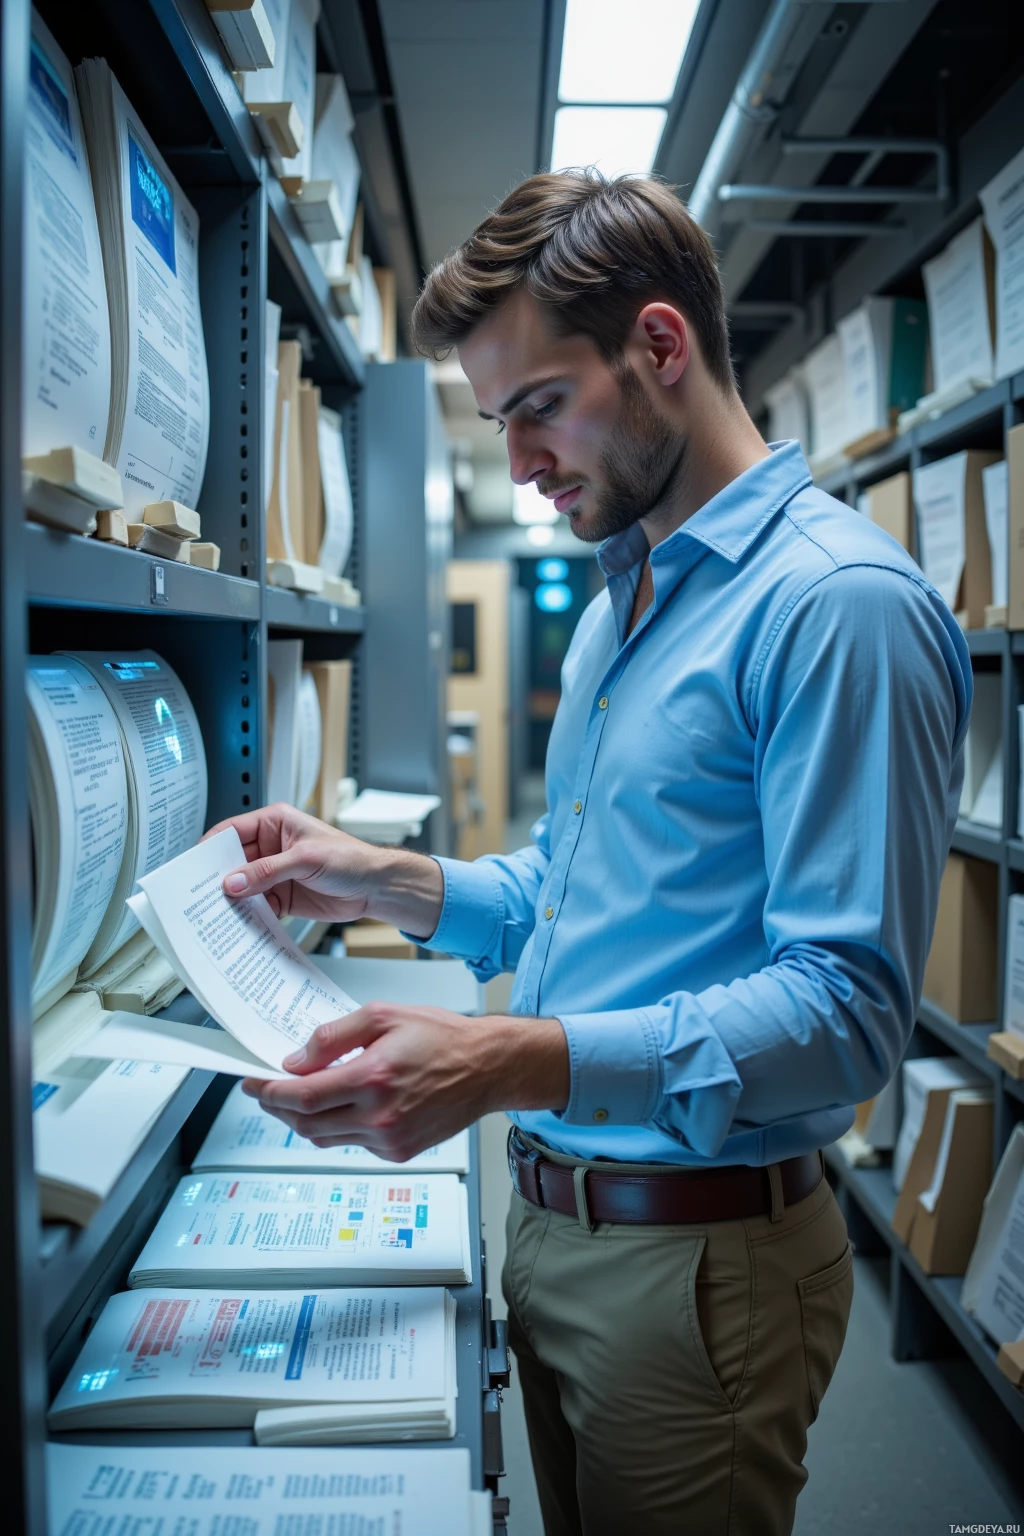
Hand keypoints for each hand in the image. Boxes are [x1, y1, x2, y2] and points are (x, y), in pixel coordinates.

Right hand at [205, 803, 442, 934]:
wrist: (375, 888)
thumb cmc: (350, 859)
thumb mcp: (306, 859)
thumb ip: (267, 871)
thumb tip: (234, 881)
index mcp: (274, 823)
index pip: (232, 831)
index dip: (211, 847)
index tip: (193, 866)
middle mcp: (270, 846)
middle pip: (232, 860)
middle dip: (217, 877)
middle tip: (199, 894)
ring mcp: (274, 873)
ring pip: (242, 885)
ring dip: (231, 898)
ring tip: (213, 912)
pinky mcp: (281, 896)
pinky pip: (256, 905)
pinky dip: (247, 914)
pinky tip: (237, 923)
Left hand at [243, 1003, 570, 1161]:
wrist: (487, 1068)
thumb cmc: (442, 1037)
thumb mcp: (384, 1016)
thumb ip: (334, 1037)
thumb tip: (296, 1060)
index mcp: (373, 1078)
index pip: (303, 1096)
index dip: (269, 1093)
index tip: (251, 1084)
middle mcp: (379, 1116)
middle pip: (306, 1124)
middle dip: (279, 1109)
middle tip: (266, 1092)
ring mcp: (389, 1140)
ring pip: (325, 1138)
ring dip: (304, 1120)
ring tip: (299, 1099)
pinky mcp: (399, 1152)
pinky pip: (352, 1144)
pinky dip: (337, 1127)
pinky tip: (341, 1107)